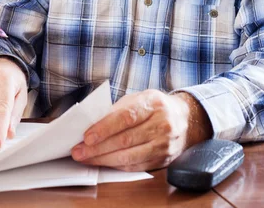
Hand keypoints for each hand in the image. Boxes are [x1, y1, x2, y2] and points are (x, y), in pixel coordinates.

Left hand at [71, 90, 210, 171]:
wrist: (184, 118)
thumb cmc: (155, 107)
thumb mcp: (138, 98)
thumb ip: (118, 110)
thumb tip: (92, 124)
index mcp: (153, 103)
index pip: (126, 117)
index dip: (105, 128)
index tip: (87, 136)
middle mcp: (161, 123)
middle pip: (125, 139)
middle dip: (98, 147)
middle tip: (80, 150)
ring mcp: (164, 143)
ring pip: (129, 156)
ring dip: (104, 159)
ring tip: (87, 158)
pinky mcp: (163, 159)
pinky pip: (136, 166)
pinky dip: (117, 165)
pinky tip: (104, 162)